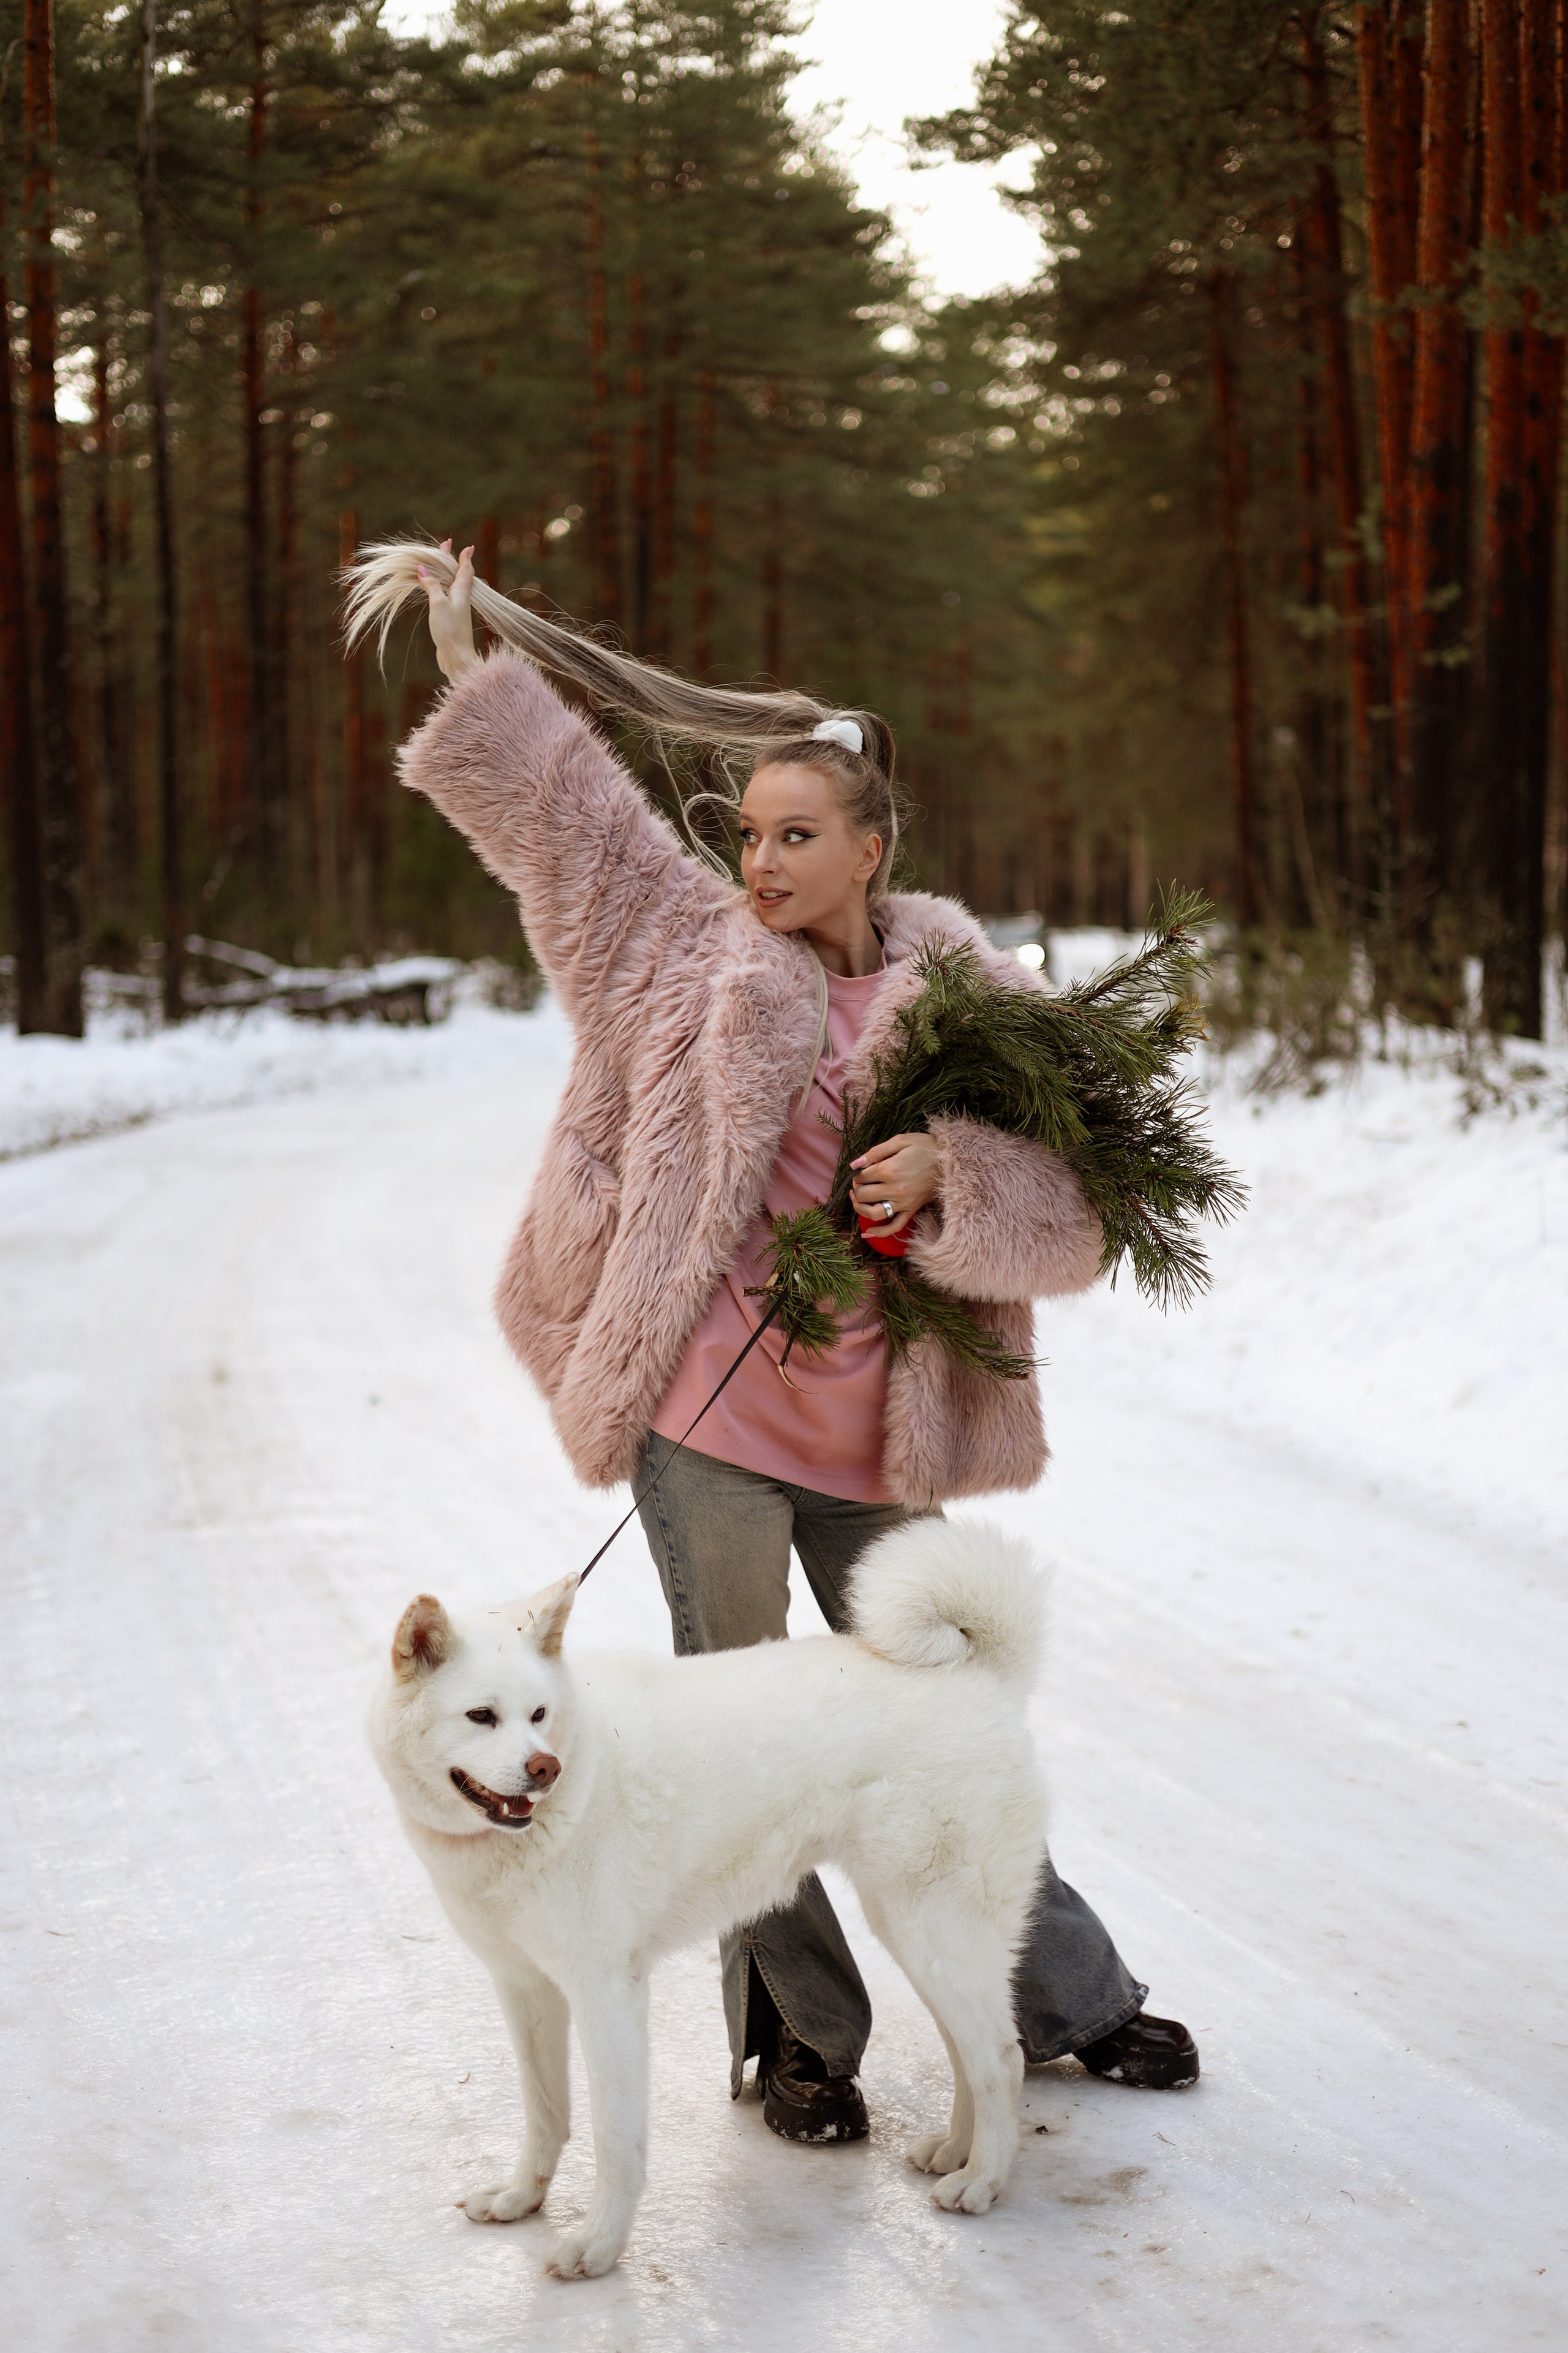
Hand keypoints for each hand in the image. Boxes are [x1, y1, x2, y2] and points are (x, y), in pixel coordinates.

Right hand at [417, 538, 477, 681]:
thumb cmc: (450, 631)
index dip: (465, 557)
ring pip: (451, 586)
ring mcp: (456, 609)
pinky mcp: (450, 619)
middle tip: (446, 547)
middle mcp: (461, 599)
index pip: (465, 569)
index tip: (468, 547)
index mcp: (461, 592)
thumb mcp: (438, 604)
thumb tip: (422, 568)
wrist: (457, 658)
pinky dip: (439, 588)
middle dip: (451, 560)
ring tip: (438, 564)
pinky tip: (435, 590)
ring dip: (444, 573)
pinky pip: (445, 597)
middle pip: (457, 574)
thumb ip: (432, 586)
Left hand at [849, 1132, 939, 1234]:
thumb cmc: (925, 1146)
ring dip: (860, 1208)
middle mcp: (894, 1189)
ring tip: (858, 1200)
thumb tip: (854, 1165)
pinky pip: (895, 1227)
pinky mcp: (911, 1210)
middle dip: (857, 1188)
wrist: (951, 1158)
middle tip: (860, 1182)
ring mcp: (903, 1202)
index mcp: (889, 1170)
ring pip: (873, 1213)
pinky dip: (880, 1232)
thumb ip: (875, 1152)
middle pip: (863, 1195)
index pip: (861, 1177)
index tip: (861, 1169)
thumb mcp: (900, 1140)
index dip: (857, 1173)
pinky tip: (868, 1233)